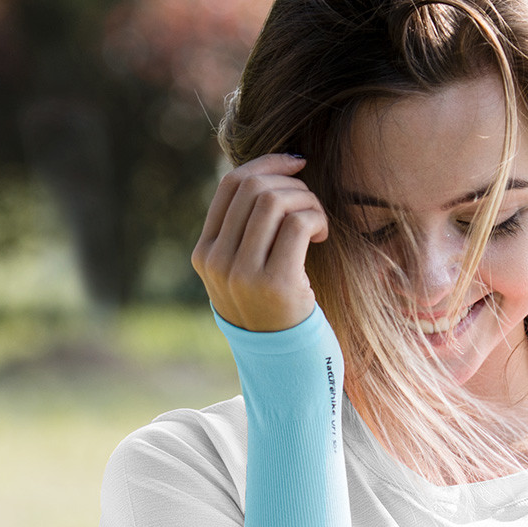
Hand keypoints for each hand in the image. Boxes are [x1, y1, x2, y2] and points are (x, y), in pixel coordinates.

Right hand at [192, 154, 328, 331]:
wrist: (286, 363)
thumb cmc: (273, 309)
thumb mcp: (243, 271)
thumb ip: (243, 232)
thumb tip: (267, 172)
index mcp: (205, 252)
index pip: (230, 185)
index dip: (267, 163)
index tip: (296, 163)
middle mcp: (218, 262)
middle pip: (254, 187)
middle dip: (292, 183)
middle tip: (311, 204)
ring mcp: (243, 274)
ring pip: (275, 201)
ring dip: (307, 202)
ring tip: (317, 223)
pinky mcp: (276, 284)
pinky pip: (297, 224)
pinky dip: (316, 219)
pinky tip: (322, 237)